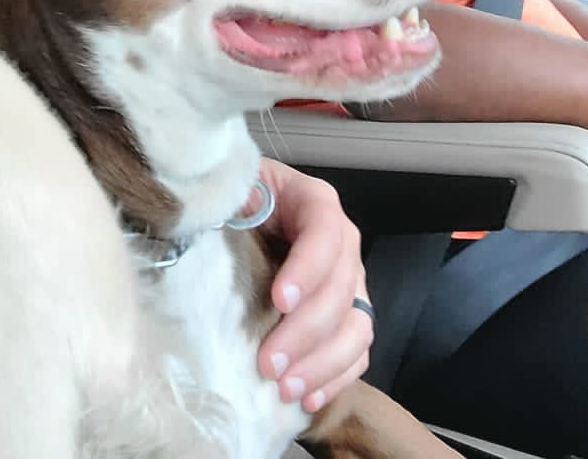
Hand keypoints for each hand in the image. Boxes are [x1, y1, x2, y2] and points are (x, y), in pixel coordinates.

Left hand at [250, 160, 371, 412]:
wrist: (241, 216)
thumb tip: (233, 211)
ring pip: (356, 326)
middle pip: (339, 288)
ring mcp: (350, 282)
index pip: (324, 231)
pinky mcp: (348, 316)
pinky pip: (356, 352)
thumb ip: (234, 197)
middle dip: (305, 331)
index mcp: (313, 202)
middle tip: (268, 363)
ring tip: (285, 388)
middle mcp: (341, 242)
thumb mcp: (231, 187)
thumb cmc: (233, 200)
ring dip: (323, 363)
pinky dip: (335, 378)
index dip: (307, 267)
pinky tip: (307, 399)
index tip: (279, 300)